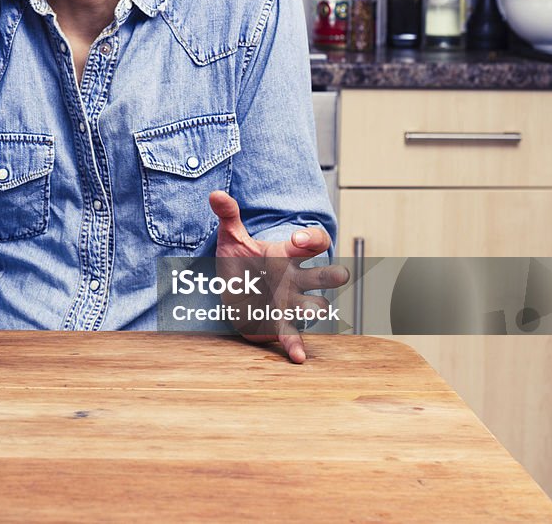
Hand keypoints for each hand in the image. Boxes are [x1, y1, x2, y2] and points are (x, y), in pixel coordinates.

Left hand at [209, 191, 348, 363]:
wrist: (234, 291)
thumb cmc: (240, 262)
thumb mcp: (231, 237)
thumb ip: (228, 215)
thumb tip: (215, 194)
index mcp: (288, 254)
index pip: (316, 241)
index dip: (313, 239)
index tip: (300, 239)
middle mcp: (297, 278)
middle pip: (329, 275)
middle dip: (334, 274)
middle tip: (336, 274)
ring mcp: (291, 302)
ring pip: (317, 305)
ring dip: (315, 307)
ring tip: (309, 309)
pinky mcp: (279, 322)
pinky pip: (292, 335)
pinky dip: (296, 346)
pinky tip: (298, 357)